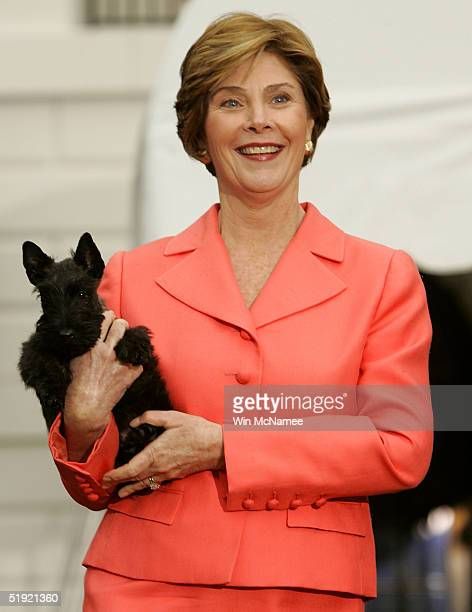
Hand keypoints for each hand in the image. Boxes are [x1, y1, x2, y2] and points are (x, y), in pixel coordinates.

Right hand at [64, 310, 142, 433]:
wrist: (87, 407)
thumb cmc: (77, 387)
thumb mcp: (74, 361)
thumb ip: (83, 346)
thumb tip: (87, 335)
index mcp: (93, 346)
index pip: (104, 320)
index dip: (107, 316)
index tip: (108, 317)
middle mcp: (107, 351)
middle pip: (120, 325)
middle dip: (120, 324)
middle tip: (119, 328)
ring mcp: (121, 362)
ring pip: (131, 339)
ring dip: (128, 339)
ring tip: (125, 342)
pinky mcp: (130, 373)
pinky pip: (139, 360)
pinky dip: (135, 361)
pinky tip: (130, 363)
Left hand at [101, 410, 224, 497]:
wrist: (218, 447)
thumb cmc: (197, 430)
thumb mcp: (173, 417)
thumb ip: (151, 417)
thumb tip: (134, 422)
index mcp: (156, 452)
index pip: (130, 468)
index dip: (116, 475)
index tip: (104, 477)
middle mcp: (160, 466)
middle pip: (134, 478)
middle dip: (118, 483)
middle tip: (105, 485)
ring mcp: (168, 473)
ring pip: (144, 483)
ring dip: (130, 488)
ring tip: (119, 492)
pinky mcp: (175, 475)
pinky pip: (155, 482)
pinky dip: (144, 485)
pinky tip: (141, 485)